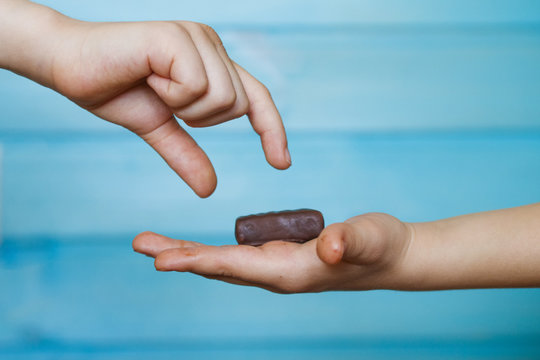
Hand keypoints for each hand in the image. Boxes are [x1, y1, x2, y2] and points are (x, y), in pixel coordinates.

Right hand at [0, 1, 289, 197]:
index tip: (282, 163)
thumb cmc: (114, 89)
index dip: (272, 130)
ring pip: (222, 98)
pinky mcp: (177, 36)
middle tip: (162, 97)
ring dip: (182, 106)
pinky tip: (146, 75)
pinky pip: (196, 86)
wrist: (68, 66)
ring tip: (152, 83)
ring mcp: (196, 37)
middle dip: (199, 118)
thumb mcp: (160, 129)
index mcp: (212, 63)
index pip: (257, 99)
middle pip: (239, 105)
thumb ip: (187, 154)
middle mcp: (211, 44)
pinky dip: (169, 94)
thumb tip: (210, 189)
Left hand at [132, 213, 412, 292]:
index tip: (160, 260)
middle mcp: (277, 274)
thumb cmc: (381, 247)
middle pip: (219, 267)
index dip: (198, 262)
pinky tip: (196, 249)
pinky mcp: (281, 256)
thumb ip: (350, 242)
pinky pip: (237, 255)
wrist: (391, 257)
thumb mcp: (369, 239)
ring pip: (224, 262)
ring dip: (189, 254)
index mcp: (290, 272)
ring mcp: (278, 266)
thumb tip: (329, 246)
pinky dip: (210, 251)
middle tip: (139, 244)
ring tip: (156, 245)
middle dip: (179, 257)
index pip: (235, 267)